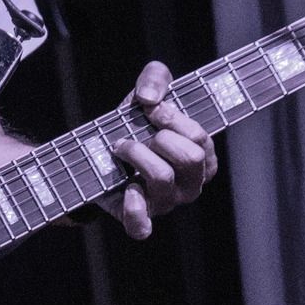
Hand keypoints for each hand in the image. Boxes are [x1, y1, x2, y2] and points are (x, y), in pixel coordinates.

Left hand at [110, 60, 217, 240]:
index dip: (172, 118)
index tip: (150, 109)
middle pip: (189, 159)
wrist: (102, 150)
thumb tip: (149, 98)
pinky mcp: (138, 219)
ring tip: (120, 147)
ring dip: (136, 153)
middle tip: (138, 132)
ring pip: (162, 178)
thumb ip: (155, 78)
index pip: (200, 138)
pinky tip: (127, 188)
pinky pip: (142, 226)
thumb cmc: (136, 124)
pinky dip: (134, 209)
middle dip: (159, 137)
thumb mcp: (148, 93)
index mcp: (202, 159)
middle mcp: (190, 185)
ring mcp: (165, 204)